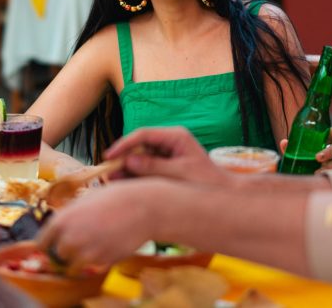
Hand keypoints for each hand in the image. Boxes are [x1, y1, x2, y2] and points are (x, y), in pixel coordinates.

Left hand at [36, 179, 162, 270]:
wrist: (142, 206)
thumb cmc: (115, 197)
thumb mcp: (86, 199)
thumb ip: (69, 216)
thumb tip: (60, 228)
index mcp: (62, 220)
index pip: (41, 243)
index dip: (46, 243)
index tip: (50, 245)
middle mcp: (71, 239)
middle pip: (57, 255)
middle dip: (66, 249)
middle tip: (80, 238)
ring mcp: (86, 253)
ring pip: (73, 265)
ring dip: (80, 257)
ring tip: (94, 241)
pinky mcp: (102, 262)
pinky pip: (93, 266)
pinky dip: (98, 259)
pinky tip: (109, 242)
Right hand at [105, 127, 229, 184]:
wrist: (224, 196)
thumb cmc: (206, 182)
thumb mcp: (179, 174)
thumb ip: (154, 167)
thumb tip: (130, 161)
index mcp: (175, 136)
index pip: (144, 135)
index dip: (125, 144)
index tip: (111, 156)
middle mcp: (169, 142)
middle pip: (139, 146)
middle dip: (123, 159)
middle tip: (107, 172)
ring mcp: (166, 154)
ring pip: (140, 158)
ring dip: (126, 169)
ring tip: (111, 180)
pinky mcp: (164, 167)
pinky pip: (145, 169)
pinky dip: (134, 177)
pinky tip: (121, 184)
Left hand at [279, 127, 331, 172]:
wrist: (299, 174)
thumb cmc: (300, 159)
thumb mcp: (293, 153)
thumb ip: (288, 148)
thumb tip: (284, 142)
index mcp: (323, 142)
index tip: (331, 131)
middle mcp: (330, 151)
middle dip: (329, 151)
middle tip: (318, 157)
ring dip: (329, 166)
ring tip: (317, 171)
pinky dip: (326, 174)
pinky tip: (317, 177)